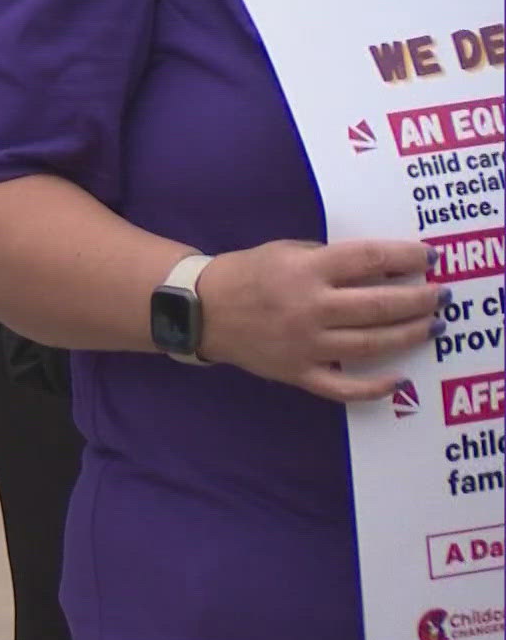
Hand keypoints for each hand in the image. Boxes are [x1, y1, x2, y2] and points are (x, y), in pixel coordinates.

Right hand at [196, 239, 444, 401]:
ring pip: (372, 344)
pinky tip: (398, 380)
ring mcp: (305, 345)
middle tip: (440, 295)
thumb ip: (331, 259)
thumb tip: (380, 269)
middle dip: (419, 299)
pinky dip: (373, 388)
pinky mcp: (297, 373)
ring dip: (410, 334)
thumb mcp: (289, 251)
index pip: (371, 260)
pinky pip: (342, 387)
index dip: (407, 257)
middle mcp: (310, 308)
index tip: (430, 257)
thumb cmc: (248, 274)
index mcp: (307, 271)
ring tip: (431, 326)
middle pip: (380, 305)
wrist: (200, 311)